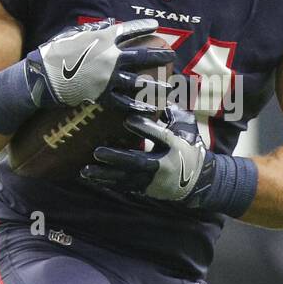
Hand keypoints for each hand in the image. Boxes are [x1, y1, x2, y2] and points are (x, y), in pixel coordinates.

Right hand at [26, 18, 173, 111]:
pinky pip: (124, 101)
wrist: (41, 76)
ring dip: (155, 84)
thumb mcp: (73, 34)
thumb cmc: (55, 53)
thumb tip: (110, 24)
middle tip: (171, 55)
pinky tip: (151, 107)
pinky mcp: (102, 95)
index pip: (129, 30)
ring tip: (168, 85)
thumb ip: (94, 29)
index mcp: (102, 38)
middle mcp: (109, 57)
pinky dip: (138, 105)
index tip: (155, 26)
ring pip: (138, 81)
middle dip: (159, 55)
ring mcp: (107, 77)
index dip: (144, 27)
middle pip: (141, 55)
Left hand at [82, 109, 213, 204]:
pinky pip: (125, 186)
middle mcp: (163, 166)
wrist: (197, 181)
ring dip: (105, 175)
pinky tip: (92, 178)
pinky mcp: (145, 188)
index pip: (160, 137)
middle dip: (117, 158)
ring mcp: (153, 180)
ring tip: (86, 171)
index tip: (128, 120)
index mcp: (175, 147)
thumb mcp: (187, 127)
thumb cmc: (188, 147)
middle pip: (138, 162)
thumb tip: (160, 95)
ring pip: (127, 178)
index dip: (145, 128)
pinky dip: (108, 182)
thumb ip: (173, 112)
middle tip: (97, 152)